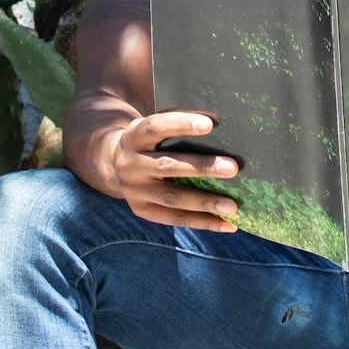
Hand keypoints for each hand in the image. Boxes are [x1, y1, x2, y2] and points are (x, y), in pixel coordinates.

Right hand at [112, 110, 240, 231]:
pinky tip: (227, 224)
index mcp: (135, 135)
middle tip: (232, 168)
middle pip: (167, 166)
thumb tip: (226, 131)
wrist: (115, 163)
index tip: (209, 124)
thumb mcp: (156, 128)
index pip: (157, 127)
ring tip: (232, 207)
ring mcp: (134, 191)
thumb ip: (179, 127)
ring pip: (172, 198)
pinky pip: (174, 219)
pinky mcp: (141, 211)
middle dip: (201, 167)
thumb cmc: (151, 140)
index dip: (181, 124)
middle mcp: (131, 163)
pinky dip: (203, 222)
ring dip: (204, 203)